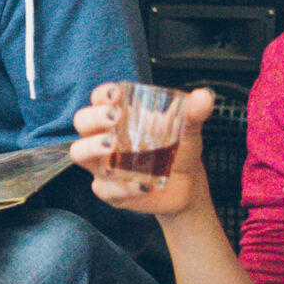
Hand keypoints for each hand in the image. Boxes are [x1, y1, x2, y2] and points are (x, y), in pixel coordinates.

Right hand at [68, 83, 217, 217]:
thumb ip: (194, 114)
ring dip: (92, 148)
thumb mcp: (189, 130)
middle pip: (82, 123)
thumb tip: (203, 96)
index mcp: (120, 117)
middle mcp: (104, 138)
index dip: (103, 94)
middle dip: (93, 118)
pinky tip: (143, 186)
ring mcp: (103, 164)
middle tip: (114, 117)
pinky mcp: (110, 190)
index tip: (117, 94)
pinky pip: (104, 188)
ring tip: (112, 147)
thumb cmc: (179, 151)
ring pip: (80, 154)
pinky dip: (122, 187)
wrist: (186, 185)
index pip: (100, 99)